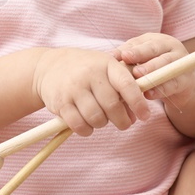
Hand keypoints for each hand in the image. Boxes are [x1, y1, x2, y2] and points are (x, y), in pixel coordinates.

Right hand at [32, 47, 152, 136]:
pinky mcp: (60, 103)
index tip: (146, 116)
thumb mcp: (105, 69)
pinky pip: (79, 125)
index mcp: (106, 64)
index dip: (138, 103)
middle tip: (123, 123)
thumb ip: (124, 88)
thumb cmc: (86, 69)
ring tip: (101, 118)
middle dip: (122, 120)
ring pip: (96, 118)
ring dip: (102, 124)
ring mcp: (73, 88)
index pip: (127, 84)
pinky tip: (87, 125)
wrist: (49, 66)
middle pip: (112, 106)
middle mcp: (90, 74)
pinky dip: (87, 130)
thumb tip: (138, 114)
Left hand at [113, 33, 194, 106]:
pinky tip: (149, 94)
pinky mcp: (187, 80)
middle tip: (126, 59)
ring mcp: (182, 62)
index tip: (113, 55)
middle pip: (154, 48)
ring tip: (138, 77)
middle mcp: (171, 47)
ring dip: (151, 70)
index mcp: (158, 40)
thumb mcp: (146, 61)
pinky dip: (161, 89)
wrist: (186, 84)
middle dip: (139, 53)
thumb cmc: (159, 70)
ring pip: (165, 64)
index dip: (127, 48)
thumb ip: (131, 59)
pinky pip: (173, 83)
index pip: (141, 42)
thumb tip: (110, 58)